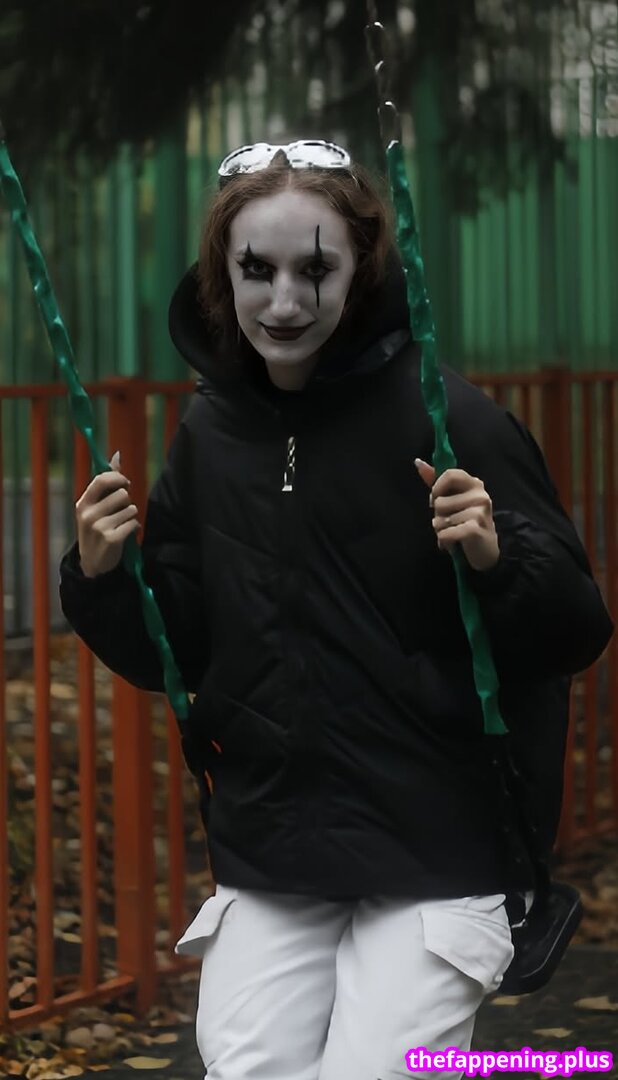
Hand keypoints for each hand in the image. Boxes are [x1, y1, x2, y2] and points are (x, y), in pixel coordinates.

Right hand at [75, 450, 140, 577]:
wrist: (92, 564)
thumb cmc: (96, 530)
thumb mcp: (95, 506)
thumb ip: (107, 482)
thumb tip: (118, 455)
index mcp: (83, 503)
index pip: (103, 479)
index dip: (119, 479)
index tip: (125, 484)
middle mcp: (88, 514)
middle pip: (122, 494)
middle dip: (127, 501)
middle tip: (121, 512)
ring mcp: (99, 527)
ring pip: (131, 509)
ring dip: (131, 516)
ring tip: (122, 524)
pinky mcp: (111, 539)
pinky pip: (134, 523)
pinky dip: (135, 528)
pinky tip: (127, 534)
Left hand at [414, 458, 499, 571]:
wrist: (486, 551)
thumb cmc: (465, 522)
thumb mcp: (453, 499)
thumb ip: (436, 481)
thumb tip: (418, 462)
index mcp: (474, 484)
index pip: (449, 474)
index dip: (437, 488)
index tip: (437, 499)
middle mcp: (480, 496)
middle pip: (439, 501)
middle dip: (438, 515)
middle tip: (452, 522)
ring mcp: (479, 512)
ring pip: (439, 520)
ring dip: (441, 530)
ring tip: (454, 532)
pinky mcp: (474, 530)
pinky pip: (444, 534)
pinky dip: (444, 541)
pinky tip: (454, 542)